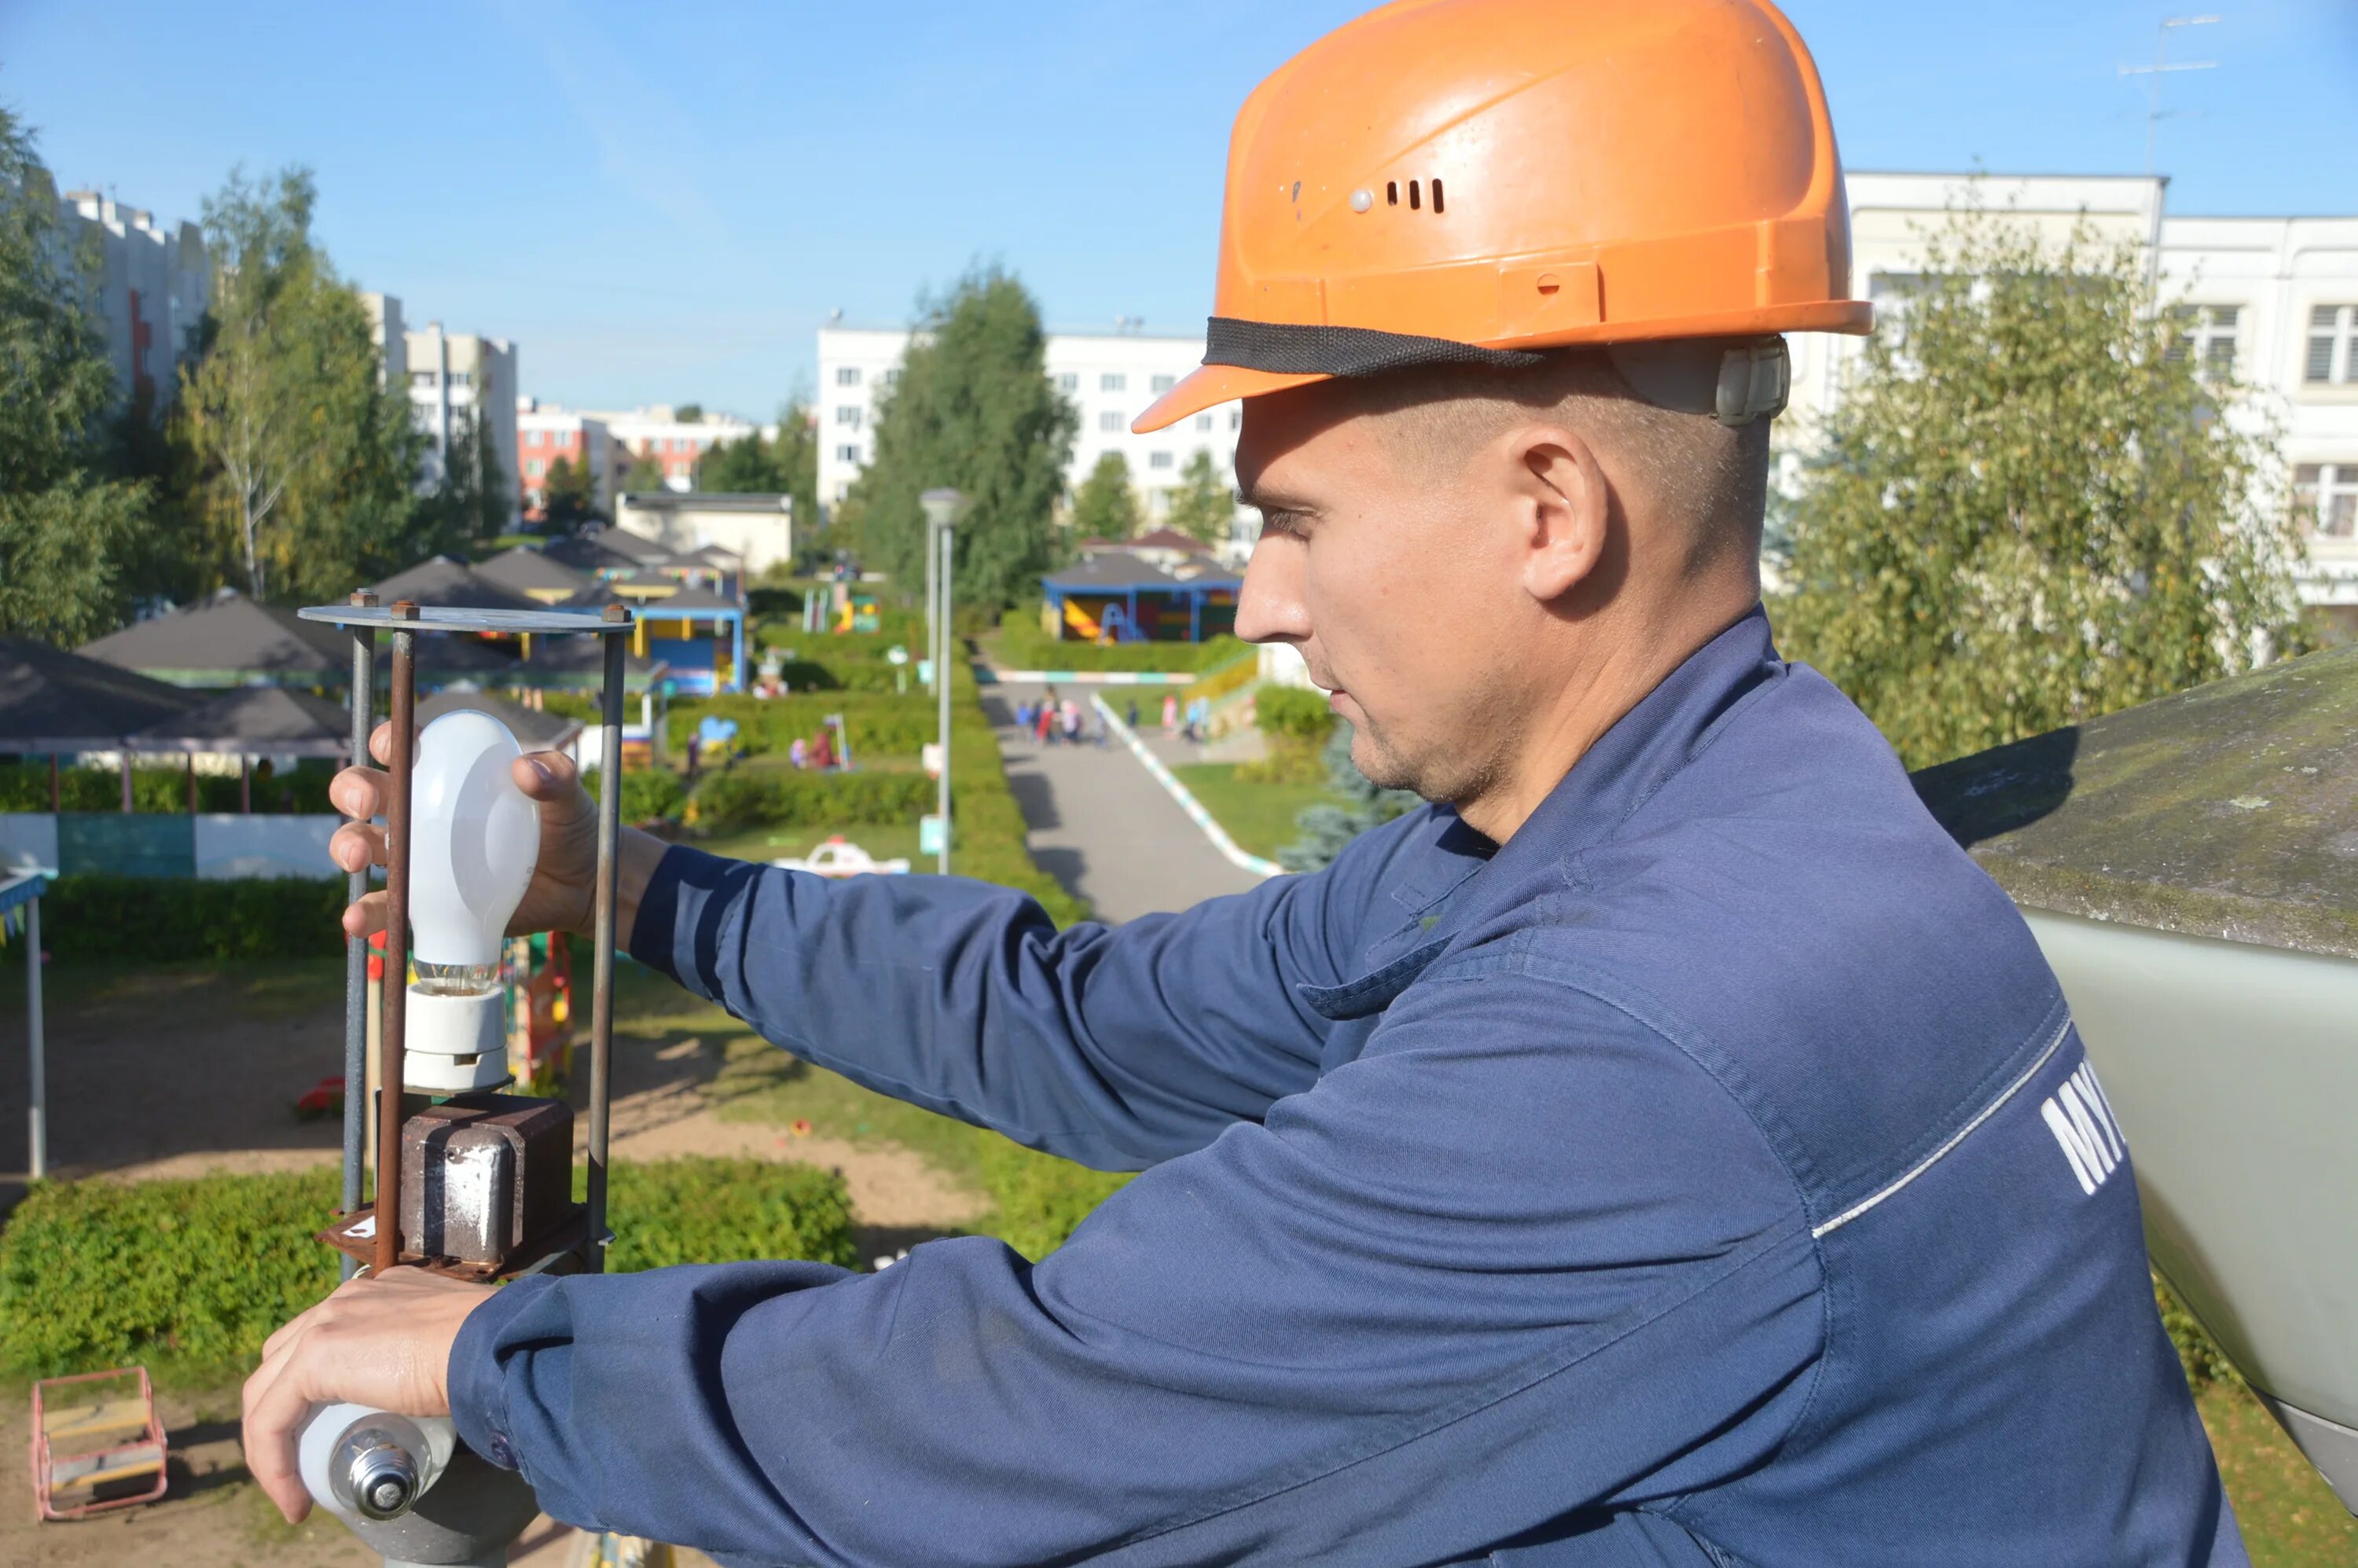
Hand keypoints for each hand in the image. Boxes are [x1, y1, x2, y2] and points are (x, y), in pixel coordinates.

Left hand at [241, 1268, 494, 1523]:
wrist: (496, 1347)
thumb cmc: (492, 1354)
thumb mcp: (454, 1350)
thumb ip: (439, 1357)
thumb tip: (450, 1394)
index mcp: (381, 1293)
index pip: (325, 1337)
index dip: (313, 1390)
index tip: (334, 1437)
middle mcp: (349, 1298)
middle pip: (282, 1359)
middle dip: (281, 1415)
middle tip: (304, 1462)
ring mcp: (329, 1320)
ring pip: (265, 1390)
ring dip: (270, 1446)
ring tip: (292, 1490)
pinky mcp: (317, 1354)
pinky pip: (270, 1419)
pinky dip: (272, 1463)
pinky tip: (292, 1497)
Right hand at [330, 722, 600, 940]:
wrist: (579, 888)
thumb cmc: (568, 830)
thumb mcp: (570, 799)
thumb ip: (557, 777)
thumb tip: (528, 769)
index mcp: (449, 775)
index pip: (408, 748)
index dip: (390, 739)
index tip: (394, 748)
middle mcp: (420, 811)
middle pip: (366, 791)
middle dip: (352, 789)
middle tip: (366, 803)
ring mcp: (416, 857)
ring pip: (361, 843)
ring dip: (347, 847)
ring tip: (357, 859)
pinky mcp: (421, 899)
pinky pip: (383, 905)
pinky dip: (364, 913)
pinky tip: (357, 923)